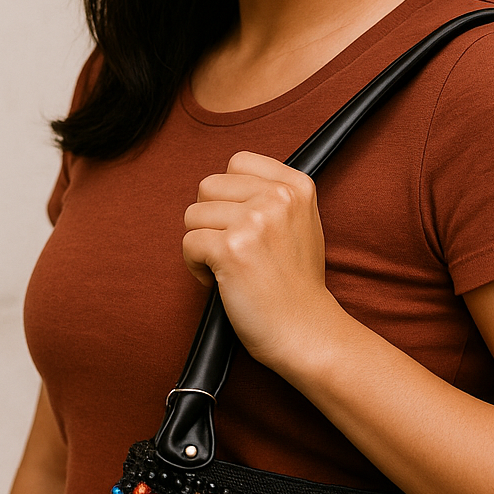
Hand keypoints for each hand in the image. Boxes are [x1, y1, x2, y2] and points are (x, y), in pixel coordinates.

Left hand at [183, 151, 340, 372]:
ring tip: (224, 266)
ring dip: (201, 243)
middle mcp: (277, 197)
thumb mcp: (301, 222)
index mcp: (297, 185)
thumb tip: (224, 184)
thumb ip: (271, 195)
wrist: (305, 330)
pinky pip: (188, 243)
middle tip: (229, 248)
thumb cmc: (296, 283)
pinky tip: (218, 282)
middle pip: (209, 186)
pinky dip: (195, 266)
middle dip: (210, 218)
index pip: (238, 162)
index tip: (240, 222)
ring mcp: (255, 221)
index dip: (228, 194)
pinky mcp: (232, 248)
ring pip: (193, 214)